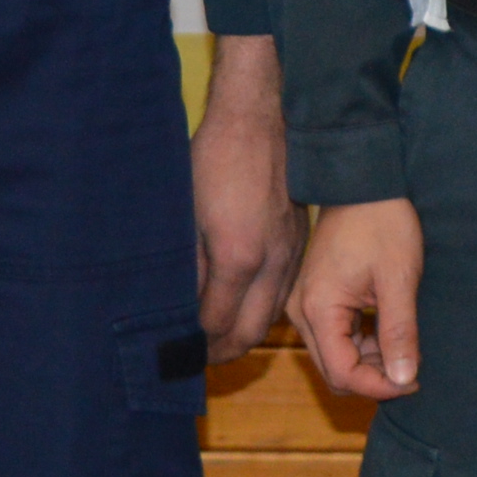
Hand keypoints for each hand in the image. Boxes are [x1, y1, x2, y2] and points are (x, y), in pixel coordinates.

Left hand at [192, 34, 301, 363]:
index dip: (195, 345)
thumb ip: (187, 266)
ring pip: (270, 315)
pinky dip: (261, 309)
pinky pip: (282, 291)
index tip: (177, 354)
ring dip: (244, 333)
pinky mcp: (299, 242)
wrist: (260, 119)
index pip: (217, 324)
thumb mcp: (187, 215)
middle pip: (250, 332)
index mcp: (237, 257)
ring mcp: (290, 253)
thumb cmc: (214, 160)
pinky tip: (242, 304)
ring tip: (216, 336)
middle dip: (222, 352)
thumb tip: (180, 306)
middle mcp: (271, 262)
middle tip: (196, 357)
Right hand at [297, 197, 423, 399]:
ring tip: (406, 346)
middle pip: (334, 371)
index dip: (380, 387)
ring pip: (336, 356)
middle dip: (374, 378)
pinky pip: (336, 336)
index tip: (414, 381)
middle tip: (413, 368)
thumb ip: (399, 332)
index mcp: (318, 309)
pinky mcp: (315, 297)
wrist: (363, 182)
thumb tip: (404, 378)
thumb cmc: (382, 223)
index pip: (343, 374)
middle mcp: (302, 312)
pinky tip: (389, 331)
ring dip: (370, 361)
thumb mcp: (398, 279)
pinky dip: (362, 343)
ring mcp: (306, 304)